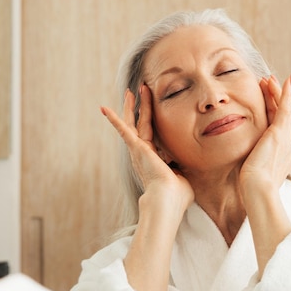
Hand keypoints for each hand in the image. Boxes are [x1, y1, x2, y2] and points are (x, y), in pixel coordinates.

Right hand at [101, 85, 193, 210]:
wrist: (167, 200)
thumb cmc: (177, 195)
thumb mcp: (183, 176)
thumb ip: (182, 167)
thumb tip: (186, 165)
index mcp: (153, 159)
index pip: (152, 136)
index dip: (151, 122)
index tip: (151, 112)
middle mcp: (142, 154)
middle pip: (140, 124)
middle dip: (140, 107)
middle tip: (140, 91)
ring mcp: (138, 150)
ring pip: (133, 122)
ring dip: (132, 106)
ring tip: (130, 91)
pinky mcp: (136, 148)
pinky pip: (123, 130)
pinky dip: (114, 119)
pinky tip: (104, 108)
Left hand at [239, 74, 290, 196]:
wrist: (257, 189)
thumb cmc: (250, 186)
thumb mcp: (251, 173)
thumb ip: (251, 166)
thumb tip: (244, 170)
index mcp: (282, 154)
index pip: (278, 128)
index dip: (272, 113)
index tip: (265, 102)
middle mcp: (288, 145)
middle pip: (283, 116)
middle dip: (275, 99)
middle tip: (267, 84)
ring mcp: (285, 138)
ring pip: (284, 109)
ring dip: (277, 93)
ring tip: (269, 79)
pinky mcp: (279, 133)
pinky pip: (285, 108)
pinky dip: (286, 93)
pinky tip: (287, 80)